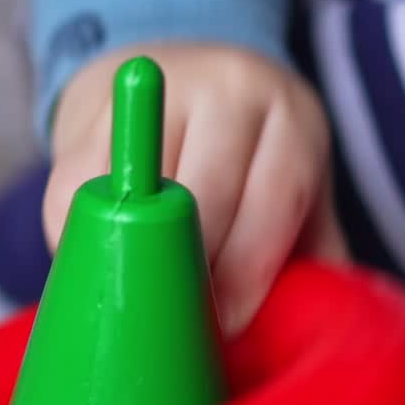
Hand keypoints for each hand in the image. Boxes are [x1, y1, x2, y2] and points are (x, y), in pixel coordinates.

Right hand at [45, 41, 346, 333]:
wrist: (180, 79)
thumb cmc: (250, 160)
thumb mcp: (299, 191)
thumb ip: (318, 256)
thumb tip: (329, 324)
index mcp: (289, 120)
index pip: (273, 199)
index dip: (248, 272)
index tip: (225, 325)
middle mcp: (228, 91)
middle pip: (203, 197)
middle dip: (191, 272)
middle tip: (180, 324)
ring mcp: (154, 97)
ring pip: (138, 194)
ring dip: (131, 258)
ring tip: (137, 303)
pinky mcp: (90, 116)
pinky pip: (75, 191)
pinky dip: (78, 238)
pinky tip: (96, 267)